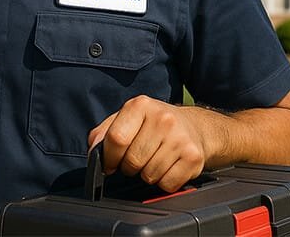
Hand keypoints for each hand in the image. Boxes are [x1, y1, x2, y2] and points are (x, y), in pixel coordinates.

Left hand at [88, 95, 209, 192]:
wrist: (195, 127)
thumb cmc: (155, 124)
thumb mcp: (129, 118)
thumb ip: (105, 132)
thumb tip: (94, 151)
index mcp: (141, 105)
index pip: (116, 139)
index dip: (109, 157)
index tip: (111, 163)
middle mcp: (163, 118)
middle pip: (132, 161)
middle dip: (129, 167)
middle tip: (137, 159)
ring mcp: (180, 138)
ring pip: (149, 175)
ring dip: (147, 174)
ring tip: (154, 160)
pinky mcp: (193, 157)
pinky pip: (167, 184)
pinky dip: (164, 182)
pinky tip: (168, 167)